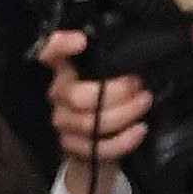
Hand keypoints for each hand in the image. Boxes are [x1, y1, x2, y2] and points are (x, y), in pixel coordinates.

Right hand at [38, 26, 151, 193]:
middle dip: (114, 91)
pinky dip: (124, 140)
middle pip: (77, 95)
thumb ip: (110, 67)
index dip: (59, 46)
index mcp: (62, 72)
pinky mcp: (74, 149)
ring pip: (90, 123)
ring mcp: (64, 124)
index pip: (48, 53)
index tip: (81, 40)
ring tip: (144, 104)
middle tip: (138, 86)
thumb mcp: (106, 81)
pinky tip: (140, 130)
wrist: (99, 153)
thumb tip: (135, 57)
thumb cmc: (106, 108)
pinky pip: (99, 147)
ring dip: (124, 113)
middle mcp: (58, 96)